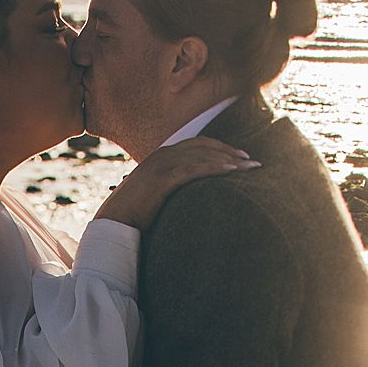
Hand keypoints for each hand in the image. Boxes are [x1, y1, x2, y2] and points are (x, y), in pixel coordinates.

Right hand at [94, 137, 256, 231]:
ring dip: (229, 160)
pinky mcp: (162, 179)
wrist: (114, 222)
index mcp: (162, 155)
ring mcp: (162, 165)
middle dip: (230, 152)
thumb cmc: (135, 212)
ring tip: (249, 167)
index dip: (221, 148)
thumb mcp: (156, 193)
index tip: (240, 156)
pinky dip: (214, 168)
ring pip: (202, 156)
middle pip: (204, 147)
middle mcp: (163, 155)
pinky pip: (194, 169)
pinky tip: (231, 171)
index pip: (197, 144)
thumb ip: (172, 186)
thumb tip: (191, 194)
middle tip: (252, 162)